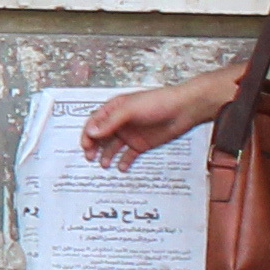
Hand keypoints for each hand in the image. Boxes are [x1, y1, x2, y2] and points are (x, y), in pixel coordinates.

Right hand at [81, 79, 217, 166]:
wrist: (183, 110)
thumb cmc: (157, 102)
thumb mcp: (129, 109)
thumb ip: (110, 121)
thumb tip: (92, 132)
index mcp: (114, 109)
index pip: (94, 122)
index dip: (88, 134)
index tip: (86, 145)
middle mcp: (120, 122)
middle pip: (101, 136)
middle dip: (94, 147)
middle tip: (91, 157)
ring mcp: (131, 134)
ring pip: (113, 147)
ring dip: (106, 156)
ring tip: (104, 165)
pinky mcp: (142, 144)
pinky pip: (129, 155)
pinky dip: (123, 162)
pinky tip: (121, 167)